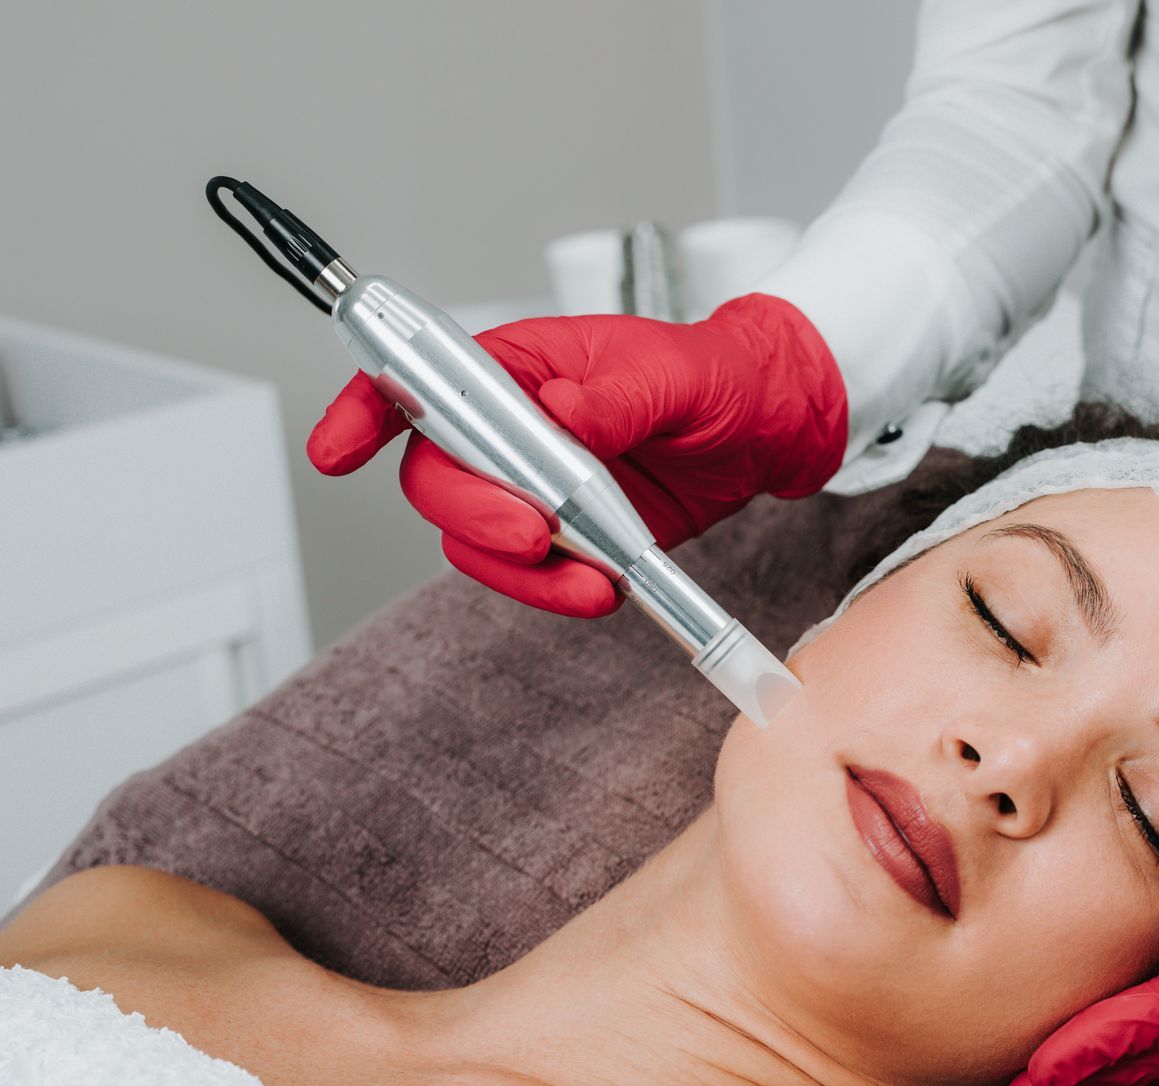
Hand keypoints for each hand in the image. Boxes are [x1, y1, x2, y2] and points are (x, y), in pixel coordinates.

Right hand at [306, 294, 847, 616]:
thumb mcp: (673, 373)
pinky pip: (525, 573)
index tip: (336, 451)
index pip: (418, 377)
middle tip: (534, 530)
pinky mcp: (564, 535)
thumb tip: (564, 411)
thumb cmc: (714, 377)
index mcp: (519, 365)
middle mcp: (510, 427)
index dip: (362, 411)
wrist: (765, 430)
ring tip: (587, 575)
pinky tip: (599, 588)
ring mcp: (532, 486)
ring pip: (472, 537)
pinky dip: (552, 591)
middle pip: (434, 476)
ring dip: (518, 568)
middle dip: (473, 512)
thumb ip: (616, 395)